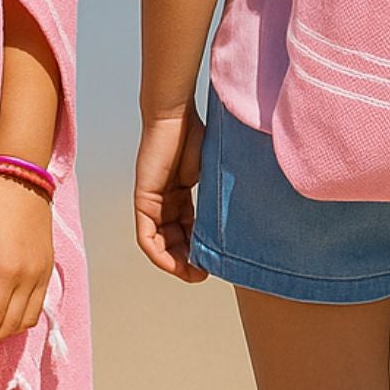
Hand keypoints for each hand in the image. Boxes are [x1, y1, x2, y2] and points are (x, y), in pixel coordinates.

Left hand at [0, 173, 53, 349]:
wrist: (23, 179)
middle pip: (11, 325)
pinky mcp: (48, 267)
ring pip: (28, 319)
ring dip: (7, 331)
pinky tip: (8, 312)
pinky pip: (39, 305)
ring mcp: (42, 273)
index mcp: (7, 270)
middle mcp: (29, 277)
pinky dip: (23, 317)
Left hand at [134, 106, 207, 282]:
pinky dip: (159, 254)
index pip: (186, 228)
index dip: (199, 248)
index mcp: (179, 193)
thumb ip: (218, 194)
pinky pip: (146, 236)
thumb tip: (246, 215)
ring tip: (194, 274)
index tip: (215, 262)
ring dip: (175, 262)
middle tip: (205, 275)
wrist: (175, 115)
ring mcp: (151, 200)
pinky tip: (175, 265)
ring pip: (159, 242)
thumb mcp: (212, 174)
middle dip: (188, 260)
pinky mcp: (143, 199)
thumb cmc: (197, 134)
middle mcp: (163, 200)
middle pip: (172, 239)